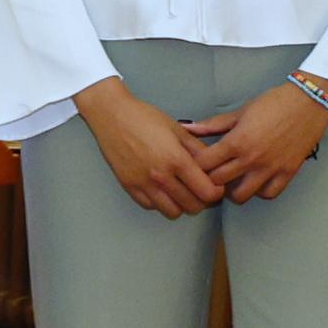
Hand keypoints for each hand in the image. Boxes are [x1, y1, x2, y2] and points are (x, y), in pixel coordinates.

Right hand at [80, 79, 224, 217]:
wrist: (112, 115)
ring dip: (181, 205)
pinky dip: (160, 203)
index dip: (216, 192)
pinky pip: (151, 206)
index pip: (206, 192)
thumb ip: (198, 151)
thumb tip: (213, 167)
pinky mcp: (128, 186)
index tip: (215, 186)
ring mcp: (143, 183)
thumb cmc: (146, 118)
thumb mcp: (179, 130)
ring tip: (181, 192)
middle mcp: (161, 176)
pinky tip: (162, 190)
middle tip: (200, 190)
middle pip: (192, 206)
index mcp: (177, 160)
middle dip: (202, 201)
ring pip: (172, 212)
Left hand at [185, 79, 327, 201]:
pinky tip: (256, 181)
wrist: (309, 103)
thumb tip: (188, 128)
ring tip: (233, 180)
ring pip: (242, 195)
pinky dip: (260, 192)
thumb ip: (213, 124)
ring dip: (233, 190)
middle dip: (210, 179)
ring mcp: (270, 168)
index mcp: (236, 142)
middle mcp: (251, 159)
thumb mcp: (240, 112)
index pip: (203, 164)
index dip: (195, 165)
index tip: (196, 162)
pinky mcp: (288, 173)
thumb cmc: (273, 104)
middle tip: (211, 173)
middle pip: (218, 182)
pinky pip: (269, 194)